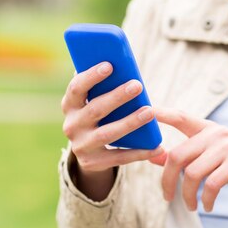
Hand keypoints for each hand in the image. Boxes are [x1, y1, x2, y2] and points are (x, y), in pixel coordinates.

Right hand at [61, 62, 163, 199]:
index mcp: (70, 105)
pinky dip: (140, 152)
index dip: (91, 76)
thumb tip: (124, 65)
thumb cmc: (98, 114)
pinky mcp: (93, 163)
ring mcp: (81, 145)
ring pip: (107, 133)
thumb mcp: (94, 101)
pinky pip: (119, 157)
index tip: (109, 65)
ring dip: (130, 122)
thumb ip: (103, 87)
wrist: (89, 151)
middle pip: (95, 109)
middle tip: (138, 85)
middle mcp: (71, 125)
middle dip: (117, 97)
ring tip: (149, 112)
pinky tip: (157, 146)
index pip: (76, 88)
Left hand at [154, 107, 227, 211]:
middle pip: (178, 155)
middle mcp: (216, 133)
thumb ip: (182, 156)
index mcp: (206, 128)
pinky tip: (207, 206)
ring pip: (192, 173)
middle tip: (167, 198)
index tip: (145, 110)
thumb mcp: (208, 157)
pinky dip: (206, 199)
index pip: (180, 117)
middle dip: (167, 181)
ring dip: (187, 195)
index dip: (162, 113)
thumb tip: (152, 156)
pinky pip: (212, 184)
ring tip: (191, 206)